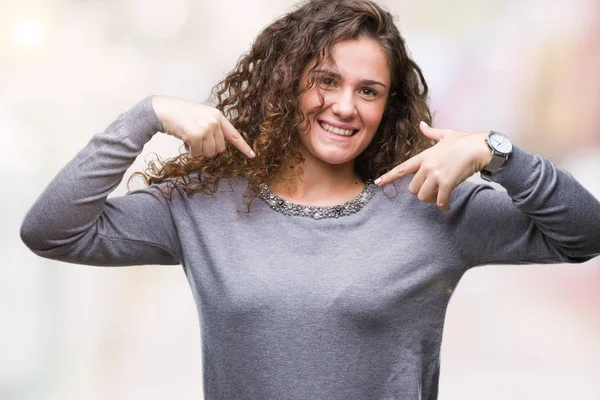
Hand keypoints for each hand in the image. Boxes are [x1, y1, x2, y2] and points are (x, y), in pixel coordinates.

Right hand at [151, 95, 254, 158]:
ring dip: (199, 151)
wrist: (164, 110)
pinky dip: (190, 152)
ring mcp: (206, 128)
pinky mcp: (197, 136)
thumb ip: (213, 129)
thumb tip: (218, 148)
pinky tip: (185, 141)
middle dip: (208, 149)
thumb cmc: (181, 116)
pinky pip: (197, 154)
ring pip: (209, 153)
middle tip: (197, 141)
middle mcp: (214, 121)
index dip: (243, 146)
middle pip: (220, 149)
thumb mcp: (202, 117)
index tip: (252, 155)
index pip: (234, 134)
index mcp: (218, 116)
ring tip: (190, 139)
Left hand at [374, 122, 492, 210]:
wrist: (480, 147)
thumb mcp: (445, 134)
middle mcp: (427, 166)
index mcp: (424, 156)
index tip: (377, 182)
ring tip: (440, 198)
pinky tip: (447, 206)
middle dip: (420, 193)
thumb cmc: (465, 140)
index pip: (402, 168)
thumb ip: (430, 132)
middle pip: (412, 188)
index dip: (388, 177)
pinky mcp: (448, 183)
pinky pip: (440, 200)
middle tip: (431, 192)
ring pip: (423, 196)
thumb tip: (421, 124)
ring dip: (431, 200)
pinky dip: (443, 206)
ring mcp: (436, 175)